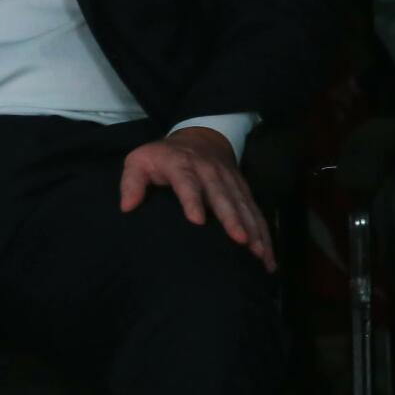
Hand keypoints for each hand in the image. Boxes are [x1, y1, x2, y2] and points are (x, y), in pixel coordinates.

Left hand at [118, 127, 275, 272]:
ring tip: (259, 253)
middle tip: (239, 240)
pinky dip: (264, 233)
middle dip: (231, 217)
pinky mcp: (243, 190)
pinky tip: (268, 256)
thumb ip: (131, 182)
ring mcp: (230, 180)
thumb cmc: (163, 157)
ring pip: (243, 205)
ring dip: (253, 228)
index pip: (186, 181)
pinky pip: (256, 211)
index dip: (192, 199)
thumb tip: (127, 207)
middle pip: (222, 195)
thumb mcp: (140, 160)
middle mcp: (209, 172)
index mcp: (181, 164)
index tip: (197, 220)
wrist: (200, 138)